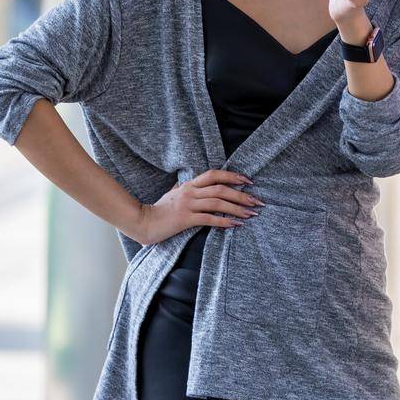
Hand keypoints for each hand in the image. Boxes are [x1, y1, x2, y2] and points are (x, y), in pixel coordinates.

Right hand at [134, 169, 261, 246]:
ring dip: (237, 208)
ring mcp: (187, 205)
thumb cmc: (158, 209)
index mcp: (189, 184)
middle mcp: (190, 192)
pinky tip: (236, 224)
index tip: (248, 181)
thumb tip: (189, 183)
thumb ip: (183, 188)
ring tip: (251, 214)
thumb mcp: (172, 193)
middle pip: (221, 189)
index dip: (232, 175)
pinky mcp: (185, 219)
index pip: (214, 174)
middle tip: (257, 201)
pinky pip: (209, 219)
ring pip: (218, 203)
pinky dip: (224, 221)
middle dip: (241, 194)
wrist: (142, 222)